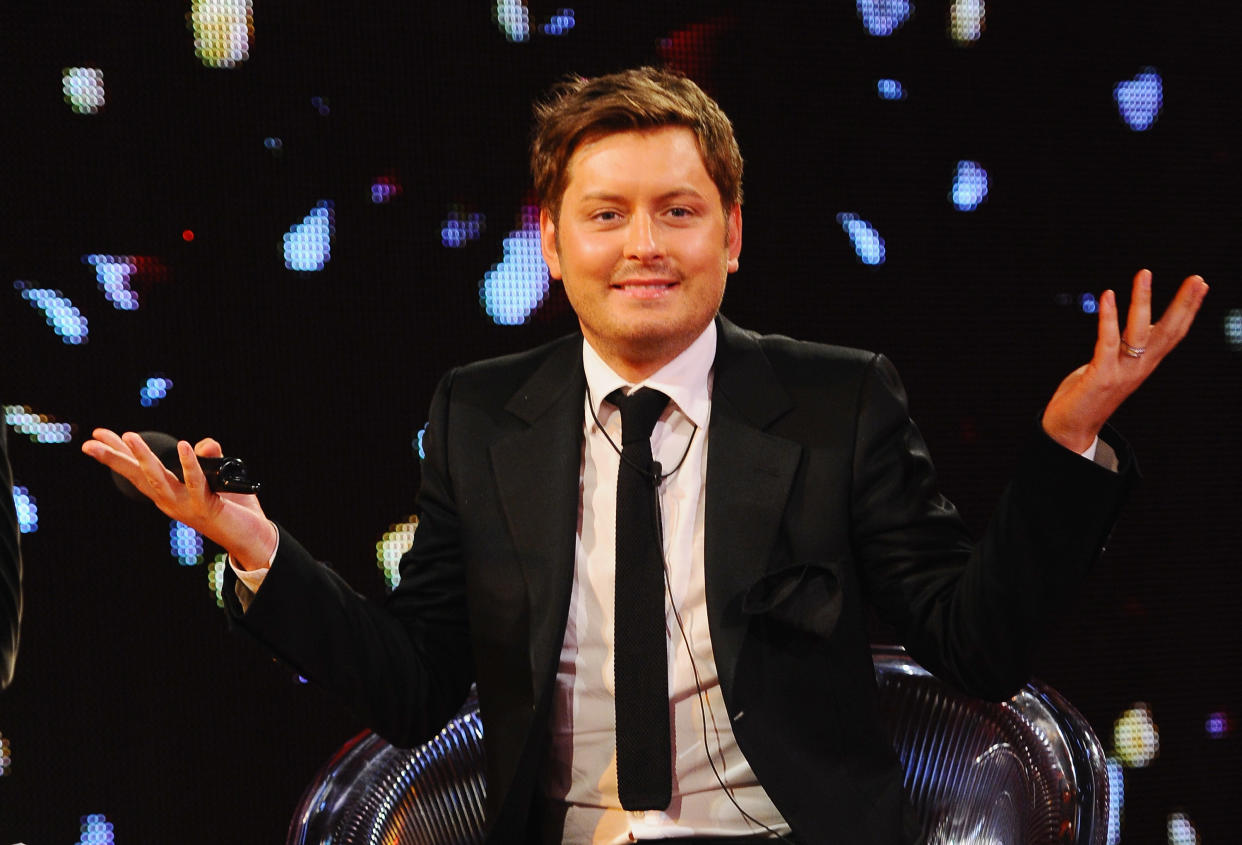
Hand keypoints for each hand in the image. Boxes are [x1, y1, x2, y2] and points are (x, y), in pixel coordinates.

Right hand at [82, 429, 276, 569]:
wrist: (252, 539)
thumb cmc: (234, 510)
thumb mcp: (218, 478)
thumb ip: (209, 457)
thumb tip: (203, 443)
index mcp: (169, 494)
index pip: (138, 472)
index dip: (119, 454)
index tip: (99, 435)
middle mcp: (171, 501)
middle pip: (137, 476)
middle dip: (114, 458)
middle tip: (90, 442)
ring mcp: (185, 505)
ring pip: (158, 479)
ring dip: (143, 458)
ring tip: (129, 436)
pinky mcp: (205, 507)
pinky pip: (195, 481)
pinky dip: (189, 463)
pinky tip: (184, 446)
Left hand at [1042, 269, 1208, 451]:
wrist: (1070, 430)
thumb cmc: (1087, 395)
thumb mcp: (1112, 367)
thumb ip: (1122, 349)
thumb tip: (1130, 327)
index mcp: (1144, 364)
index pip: (1173, 333)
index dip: (1188, 309)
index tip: (1200, 285)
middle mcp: (1138, 368)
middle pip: (1168, 332)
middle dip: (1184, 304)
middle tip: (1198, 278)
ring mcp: (1121, 372)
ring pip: (1138, 332)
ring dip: (1142, 301)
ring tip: (1145, 274)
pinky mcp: (1101, 376)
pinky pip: (1107, 341)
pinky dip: (1109, 317)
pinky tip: (1109, 295)